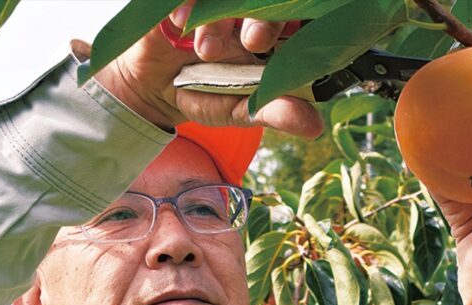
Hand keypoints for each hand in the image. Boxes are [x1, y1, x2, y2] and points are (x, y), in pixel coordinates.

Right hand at [91, 2, 322, 137]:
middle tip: (255, 41)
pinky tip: (181, 24)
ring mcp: (216, 4)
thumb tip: (313, 125)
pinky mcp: (185, 3)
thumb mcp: (240, 110)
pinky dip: (188, 6)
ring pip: (228, 0)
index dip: (295, 24)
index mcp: (272, 34)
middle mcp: (248, 12)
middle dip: (264, 17)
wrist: (158, 91)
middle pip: (266, 2)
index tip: (289, 44)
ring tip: (206, 51)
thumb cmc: (206, 94)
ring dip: (220, 19)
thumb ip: (275, 112)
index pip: (294, 18)